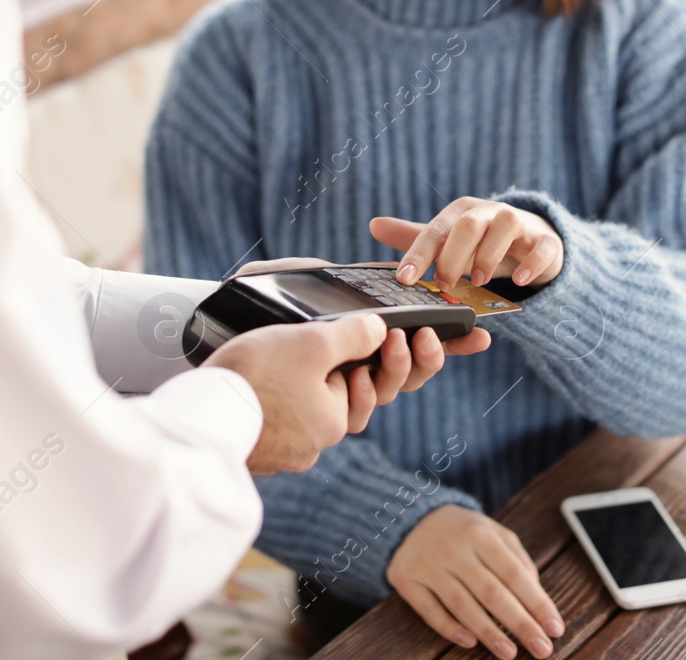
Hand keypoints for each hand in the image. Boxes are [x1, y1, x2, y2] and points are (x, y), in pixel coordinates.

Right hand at [205, 315, 387, 474]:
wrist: (197, 416)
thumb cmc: (255, 377)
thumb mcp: (312, 342)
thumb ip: (353, 335)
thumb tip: (379, 332)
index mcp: (333, 423)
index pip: (347, 380)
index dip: (327, 356)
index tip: (301, 348)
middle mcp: (312, 448)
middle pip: (321, 398)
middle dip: (304, 375)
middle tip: (276, 359)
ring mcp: (280, 456)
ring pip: (292, 413)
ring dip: (280, 392)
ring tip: (258, 373)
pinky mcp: (253, 456)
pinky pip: (266, 427)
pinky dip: (259, 409)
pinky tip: (243, 392)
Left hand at [234, 257, 491, 403]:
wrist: (205, 346)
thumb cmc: (242, 314)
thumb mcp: (284, 280)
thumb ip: (324, 274)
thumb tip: (354, 270)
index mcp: (351, 337)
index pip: (409, 340)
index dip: (447, 340)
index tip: (479, 332)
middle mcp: (350, 367)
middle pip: (409, 370)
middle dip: (431, 356)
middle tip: (430, 337)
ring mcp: (336, 393)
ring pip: (390, 390)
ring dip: (403, 368)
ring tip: (401, 343)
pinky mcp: (319, 416)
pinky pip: (359, 413)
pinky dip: (367, 394)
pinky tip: (361, 375)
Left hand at [370, 198, 563, 290]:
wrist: (532, 240)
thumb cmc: (482, 242)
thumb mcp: (449, 240)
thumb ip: (414, 238)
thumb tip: (373, 225)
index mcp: (460, 213)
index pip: (435, 230)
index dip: (418, 255)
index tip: (404, 279)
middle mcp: (488, 212)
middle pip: (468, 224)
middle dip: (453, 256)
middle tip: (445, 285)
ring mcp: (520, 223)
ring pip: (505, 226)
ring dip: (488, 255)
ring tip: (478, 281)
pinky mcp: (546, 241)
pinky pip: (542, 247)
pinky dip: (532, 262)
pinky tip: (521, 280)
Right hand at [388, 505, 564, 659]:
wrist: (413, 518)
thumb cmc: (463, 532)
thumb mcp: (493, 532)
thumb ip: (517, 559)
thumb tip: (536, 596)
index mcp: (480, 534)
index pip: (515, 574)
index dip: (537, 603)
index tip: (554, 628)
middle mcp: (453, 549)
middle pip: (492, 593)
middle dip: (520, 624)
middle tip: (541, 649)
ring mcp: (428, 565)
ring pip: (462, 605)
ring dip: (489, 632)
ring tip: (510, 653)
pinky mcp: (407, 581)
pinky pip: (430, 611)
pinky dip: (450, 628)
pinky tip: (470, 641)